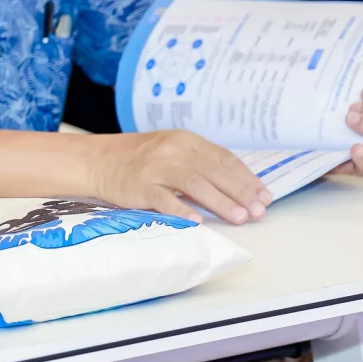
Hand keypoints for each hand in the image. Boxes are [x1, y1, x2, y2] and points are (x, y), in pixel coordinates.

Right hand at [92, 130, 270, 223]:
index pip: (224, 159)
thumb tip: (238, 189)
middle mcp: (173, 150)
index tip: (264, 196)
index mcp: (186, 140)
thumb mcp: (172, 151)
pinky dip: (181, 210)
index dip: (247, 178)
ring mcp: (156, 167)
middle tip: (258, 211)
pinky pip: (164, 199)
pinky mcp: (140, 185)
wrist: (99, 161)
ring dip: (220, 202)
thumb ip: (201, 164)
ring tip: (239, 217)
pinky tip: (197, 221)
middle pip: (214, 171)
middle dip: (240, 192)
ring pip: (195, 184)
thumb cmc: (141, 159)